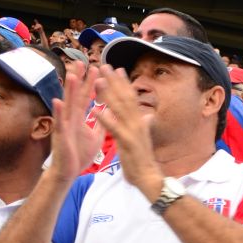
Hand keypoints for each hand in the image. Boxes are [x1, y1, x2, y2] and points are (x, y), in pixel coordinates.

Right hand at [47, 60, 101, 180]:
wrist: (68, 172)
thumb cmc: (79, 154)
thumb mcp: (95, 137)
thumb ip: (100, 123)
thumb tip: (108, 113)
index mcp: (79, 117)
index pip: (87, 96)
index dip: (92, 83)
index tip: (98, 67)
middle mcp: (70, 118)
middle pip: (76, 95)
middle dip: (80, 79)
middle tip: (83, 61)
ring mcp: (64, 125)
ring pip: (67, 104)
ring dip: (68, 90)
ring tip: (71, 75)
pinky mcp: (60, 136)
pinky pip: (59, 122)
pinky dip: (58, 112)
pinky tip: (58, 101)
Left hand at [94, 64, 159, 199]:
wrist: (148, 176)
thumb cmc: (143, 159)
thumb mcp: (143, 138)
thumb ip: (144, 125)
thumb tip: (148, 116)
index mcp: (139, 121)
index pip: (131, 98)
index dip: (124, 83)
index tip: (117, 69)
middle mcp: (138, 122)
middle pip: (125, 97)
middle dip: (115, 81)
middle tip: (105, 65)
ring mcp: (133, 131)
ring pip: (120, 108)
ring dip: (109, 93)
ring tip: (98, 80)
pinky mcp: (127, 142)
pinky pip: (114, 127)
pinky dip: (104, 118)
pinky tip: (94, 110)